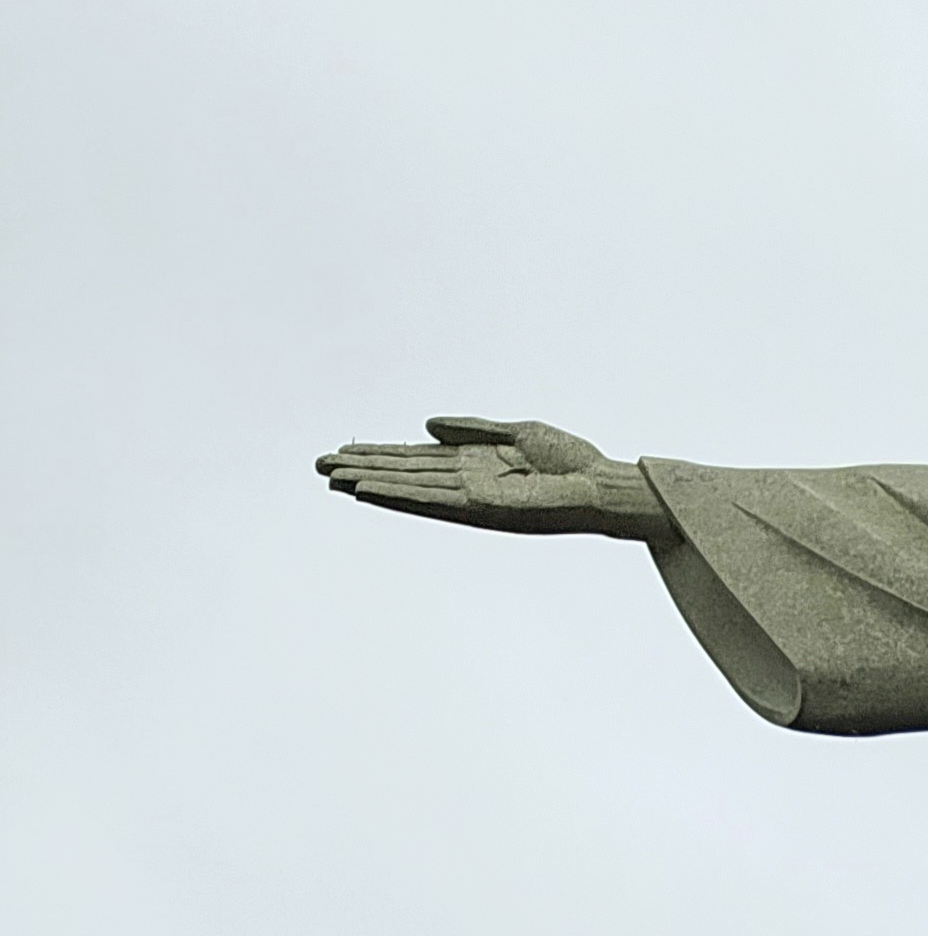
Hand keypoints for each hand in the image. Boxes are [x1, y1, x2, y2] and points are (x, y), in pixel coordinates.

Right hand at [315, 415, 671, 539]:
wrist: (602, 485)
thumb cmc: (571, 461)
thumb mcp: (517, 432)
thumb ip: (471, 429)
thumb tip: (426, 425)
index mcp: (473, 464)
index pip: (415, 460)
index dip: (379, 455)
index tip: (343, 452)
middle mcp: (467, 484)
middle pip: (404, 474)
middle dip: (363, 469)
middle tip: (318, 467)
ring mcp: (471, 498)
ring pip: (410, 489)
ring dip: (370, 483)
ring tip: (332, 479)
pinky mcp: (481, 509)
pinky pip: (432, 501)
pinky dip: (400, 496)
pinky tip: (370, 490)